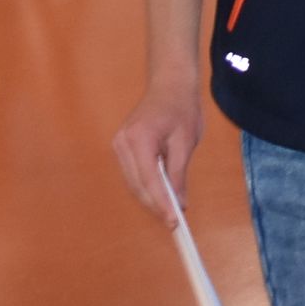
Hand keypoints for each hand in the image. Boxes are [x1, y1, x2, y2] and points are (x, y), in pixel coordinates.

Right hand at [113, 77, 203, 225]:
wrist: (170, 83)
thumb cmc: (181, 108)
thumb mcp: (186, 142)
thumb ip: (179, 173)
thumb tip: (180, 202)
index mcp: (139, 138)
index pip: (149, 180)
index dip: (161, 203)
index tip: (174, 221)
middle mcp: (122, 143)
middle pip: (137, 185)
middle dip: (155, 205)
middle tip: (175, 222)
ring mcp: (118, 144)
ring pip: (133, 182)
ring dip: (150, 197)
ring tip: (169, 212)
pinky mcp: (121, 146)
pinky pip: (133, 173)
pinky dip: (146, 186)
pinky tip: (160, 195)